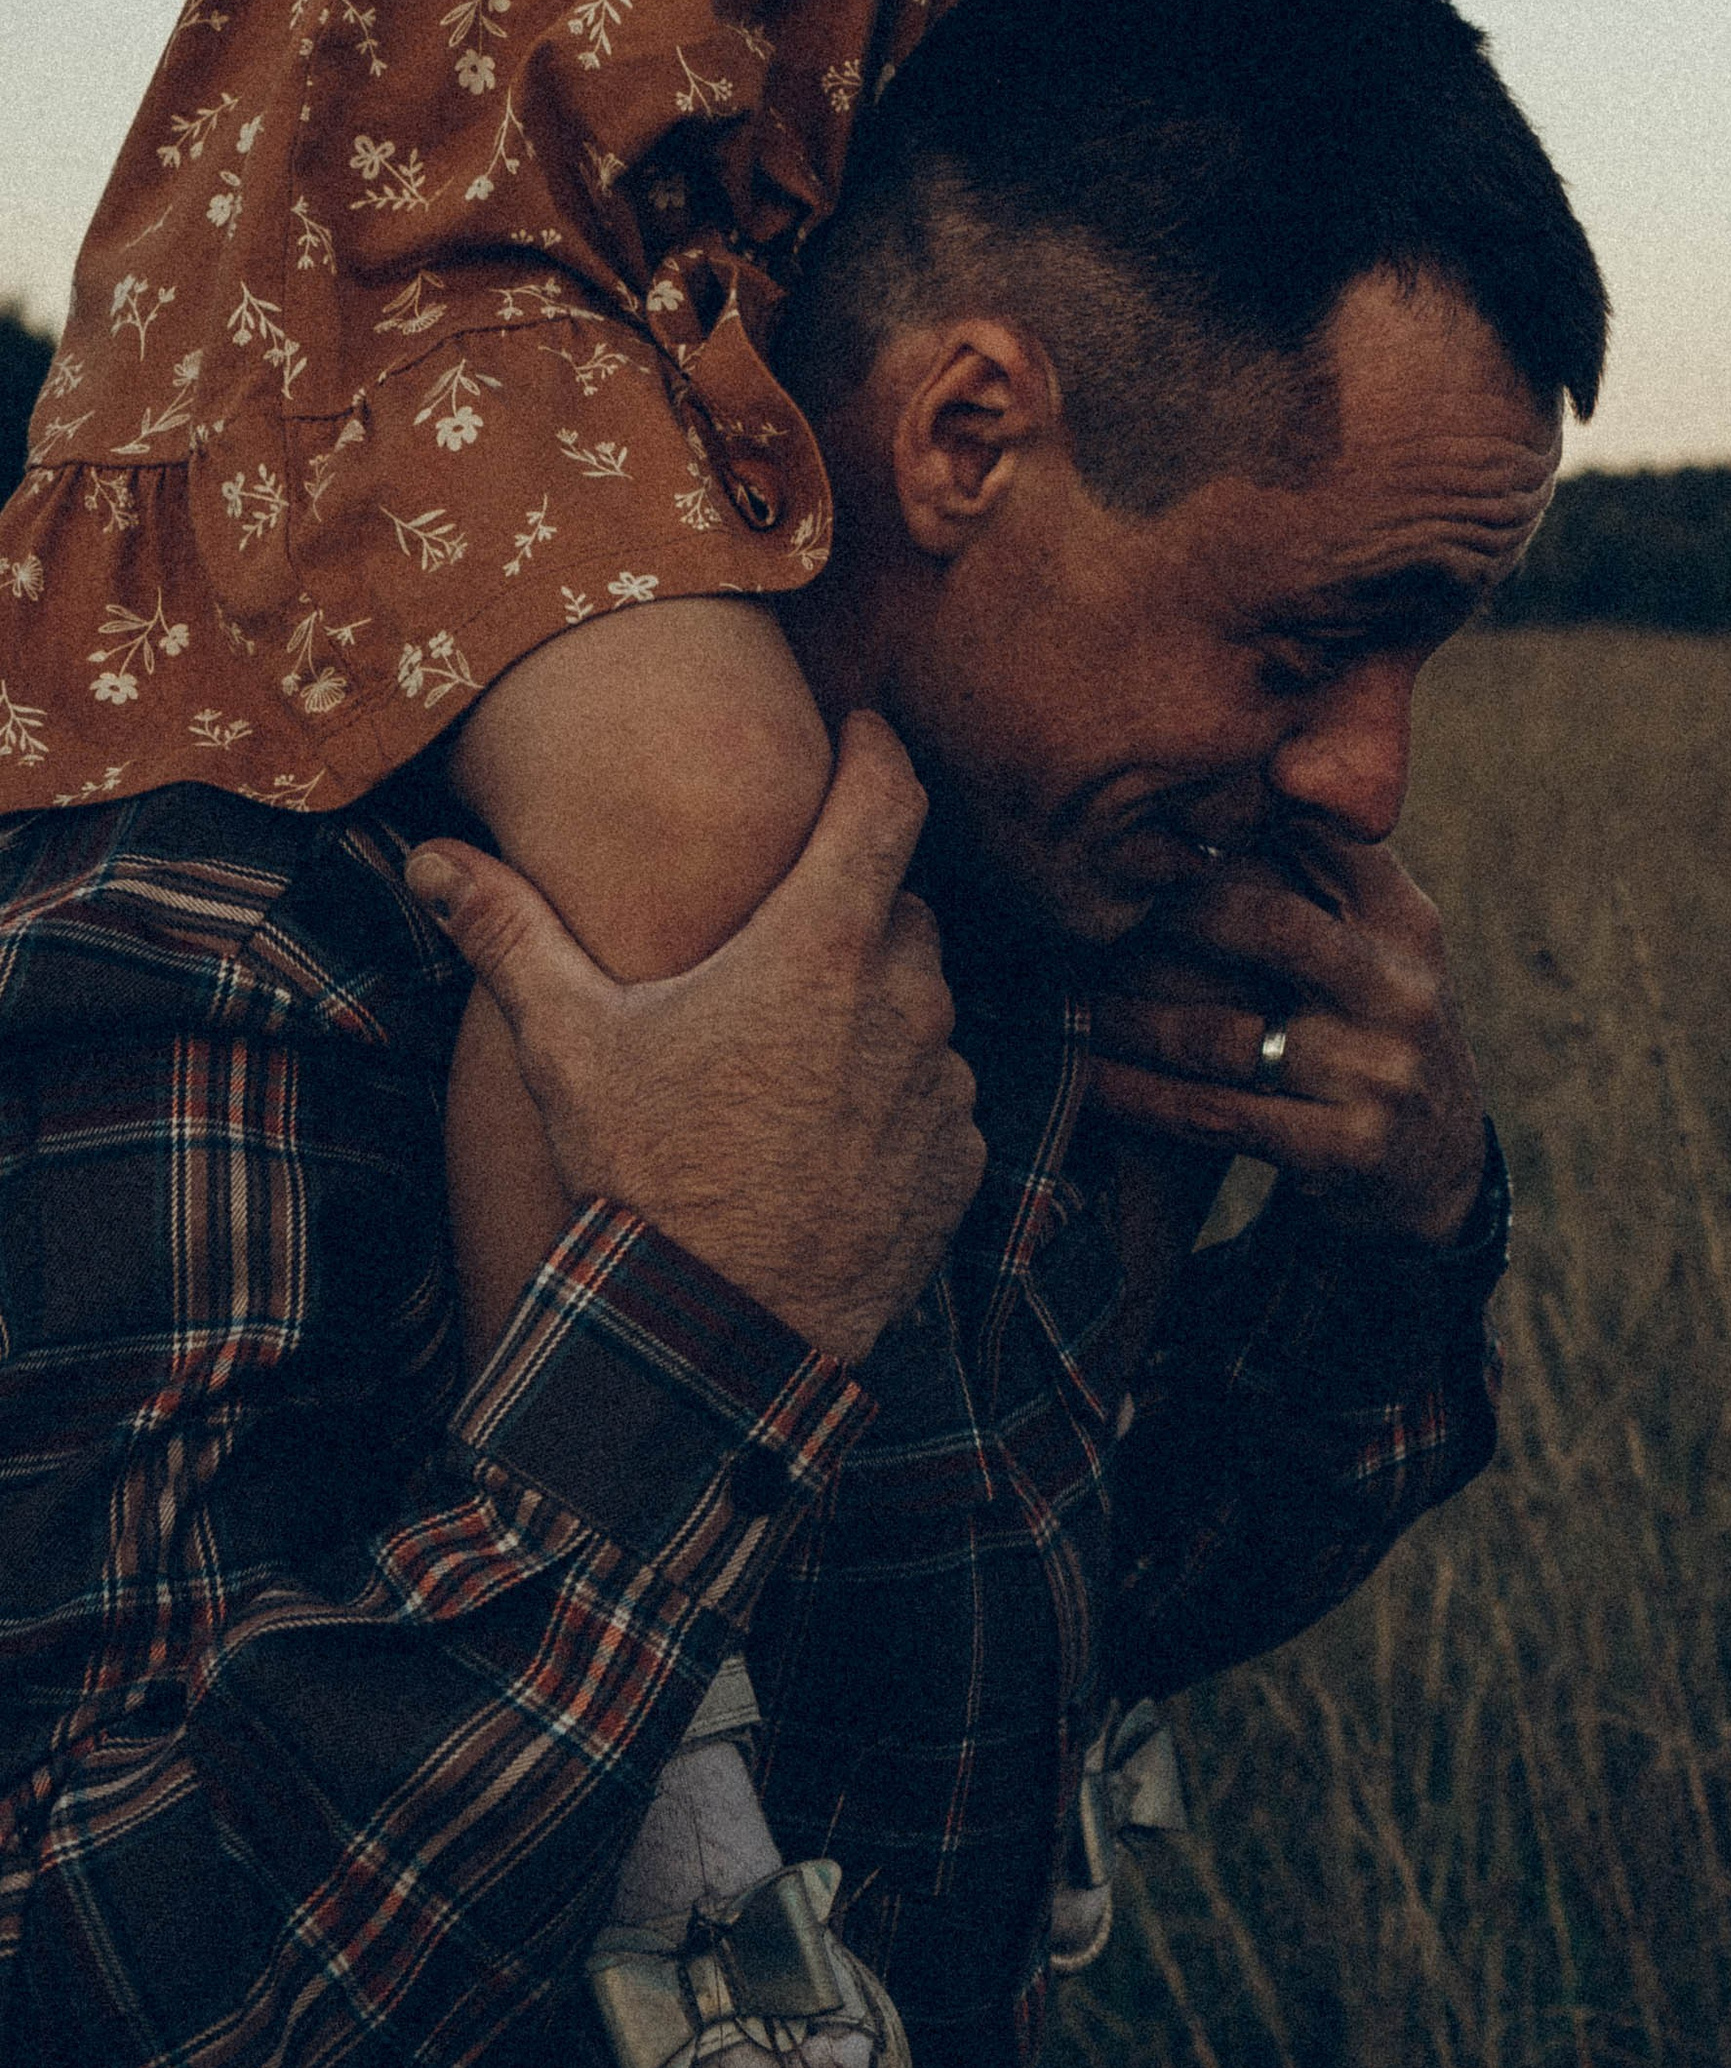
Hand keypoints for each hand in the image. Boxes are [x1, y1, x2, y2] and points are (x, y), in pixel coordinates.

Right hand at [407, 712, 983, 1370]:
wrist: (714, 1339)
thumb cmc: (644, 1178)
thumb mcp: (569, 1046)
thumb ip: (510, 935)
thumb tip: (433, 858)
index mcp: (823, 946)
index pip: (887, 798)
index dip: (876, 748)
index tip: (859, 728)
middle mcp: (905, 1000)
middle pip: (899, 907)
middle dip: (851, 908)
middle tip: (777, 941)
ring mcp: (941, 1083)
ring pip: (920, 1005)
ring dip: (872, 1009)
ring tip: (785, 1059)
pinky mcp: (959, 1158)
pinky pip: (937, 1096)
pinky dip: (894, 1097)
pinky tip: (822, 1135)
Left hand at [1084, 841, 1488, 1250]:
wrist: (1438, 1174)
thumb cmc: (1371, 1031)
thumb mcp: (1379, 947)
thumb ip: (1320, 875)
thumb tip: (1233, 783)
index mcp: (1407, 921)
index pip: (1318, 842)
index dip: (1229, 826)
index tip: (1148, 824)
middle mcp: (1401, 990)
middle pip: (1264, 924)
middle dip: (1164, 915)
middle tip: (1088, 910)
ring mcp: (1376, 1075)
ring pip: (1218, 1034)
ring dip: (1125, 1016)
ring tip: (1064, 997)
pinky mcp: (1343, 1151)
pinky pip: (1211, 1114)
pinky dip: (1138, 1093)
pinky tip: (1086, 1074)